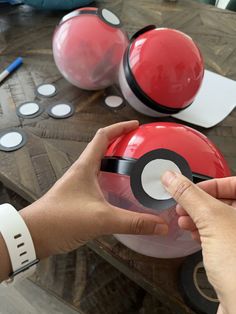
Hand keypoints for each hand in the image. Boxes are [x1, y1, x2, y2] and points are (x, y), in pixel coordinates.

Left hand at [20, 121, 167, 259]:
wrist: (34, 235)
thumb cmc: (62, 219)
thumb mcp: (101, 219)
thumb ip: (132, 222)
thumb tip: (161, 225)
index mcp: (85, 166)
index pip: (103, 136)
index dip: (120, 127)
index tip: (136, 126)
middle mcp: (82, 171)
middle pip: (103, 149)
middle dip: (121, 144)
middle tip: (140, 148)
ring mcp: (79, 184)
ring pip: (101, 166)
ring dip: (116, 162)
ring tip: (136, 167)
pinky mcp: (79, 197)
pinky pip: (99, 182)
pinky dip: (111, 180)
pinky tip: (121, 192)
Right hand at [162, 172, 235, 313]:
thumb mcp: (211, 219)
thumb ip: (189, 195)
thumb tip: (172, 178)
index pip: (234, 183)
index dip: (211, 184)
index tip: (191, 188)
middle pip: (225, 201)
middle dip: (199, 202)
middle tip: (184, 204)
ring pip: (219, 218)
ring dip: (198, 217)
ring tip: (183, 218)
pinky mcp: (234, 254)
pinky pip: (218, 234)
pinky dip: (203, 231)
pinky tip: (191, 233)